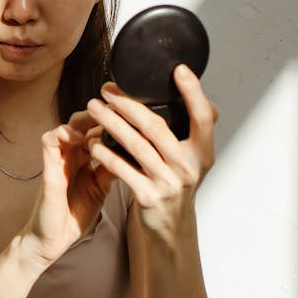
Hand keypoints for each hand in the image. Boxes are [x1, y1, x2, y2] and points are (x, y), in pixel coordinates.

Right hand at [19, 111, 119, 268]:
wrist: (55, 239)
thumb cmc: (76, 213)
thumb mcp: (101, 187)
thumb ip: (111, 167)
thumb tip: (133, 151)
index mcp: (85, 157)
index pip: (98, 130)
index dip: (113, 120)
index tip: (131, 114)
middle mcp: (71, 154)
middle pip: (84, 122)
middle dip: (101, 113)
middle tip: (117, 107)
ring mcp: (58, 159)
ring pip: (68, 126)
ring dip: (83, 119)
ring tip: (100, 116)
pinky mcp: (47, 168)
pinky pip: (49, 142)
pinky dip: (61, 134)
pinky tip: (77, 135)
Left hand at [85, 64, 218, 239]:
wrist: (169, 228)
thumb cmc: (175, 181)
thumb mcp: (192, 156)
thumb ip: (192, 125)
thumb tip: (190, 82)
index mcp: (203, 152)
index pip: (204, 117)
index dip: (193, 93)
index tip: (179, 69)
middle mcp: (189, 167)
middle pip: (157, 128)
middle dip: (129, 104)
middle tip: (107, 89)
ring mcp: (169, 183)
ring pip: (135, 145)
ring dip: (111, 123)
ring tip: (94, 108)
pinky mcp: (148, 197)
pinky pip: (121, 169)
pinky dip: (105, 153)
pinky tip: (93, 141)